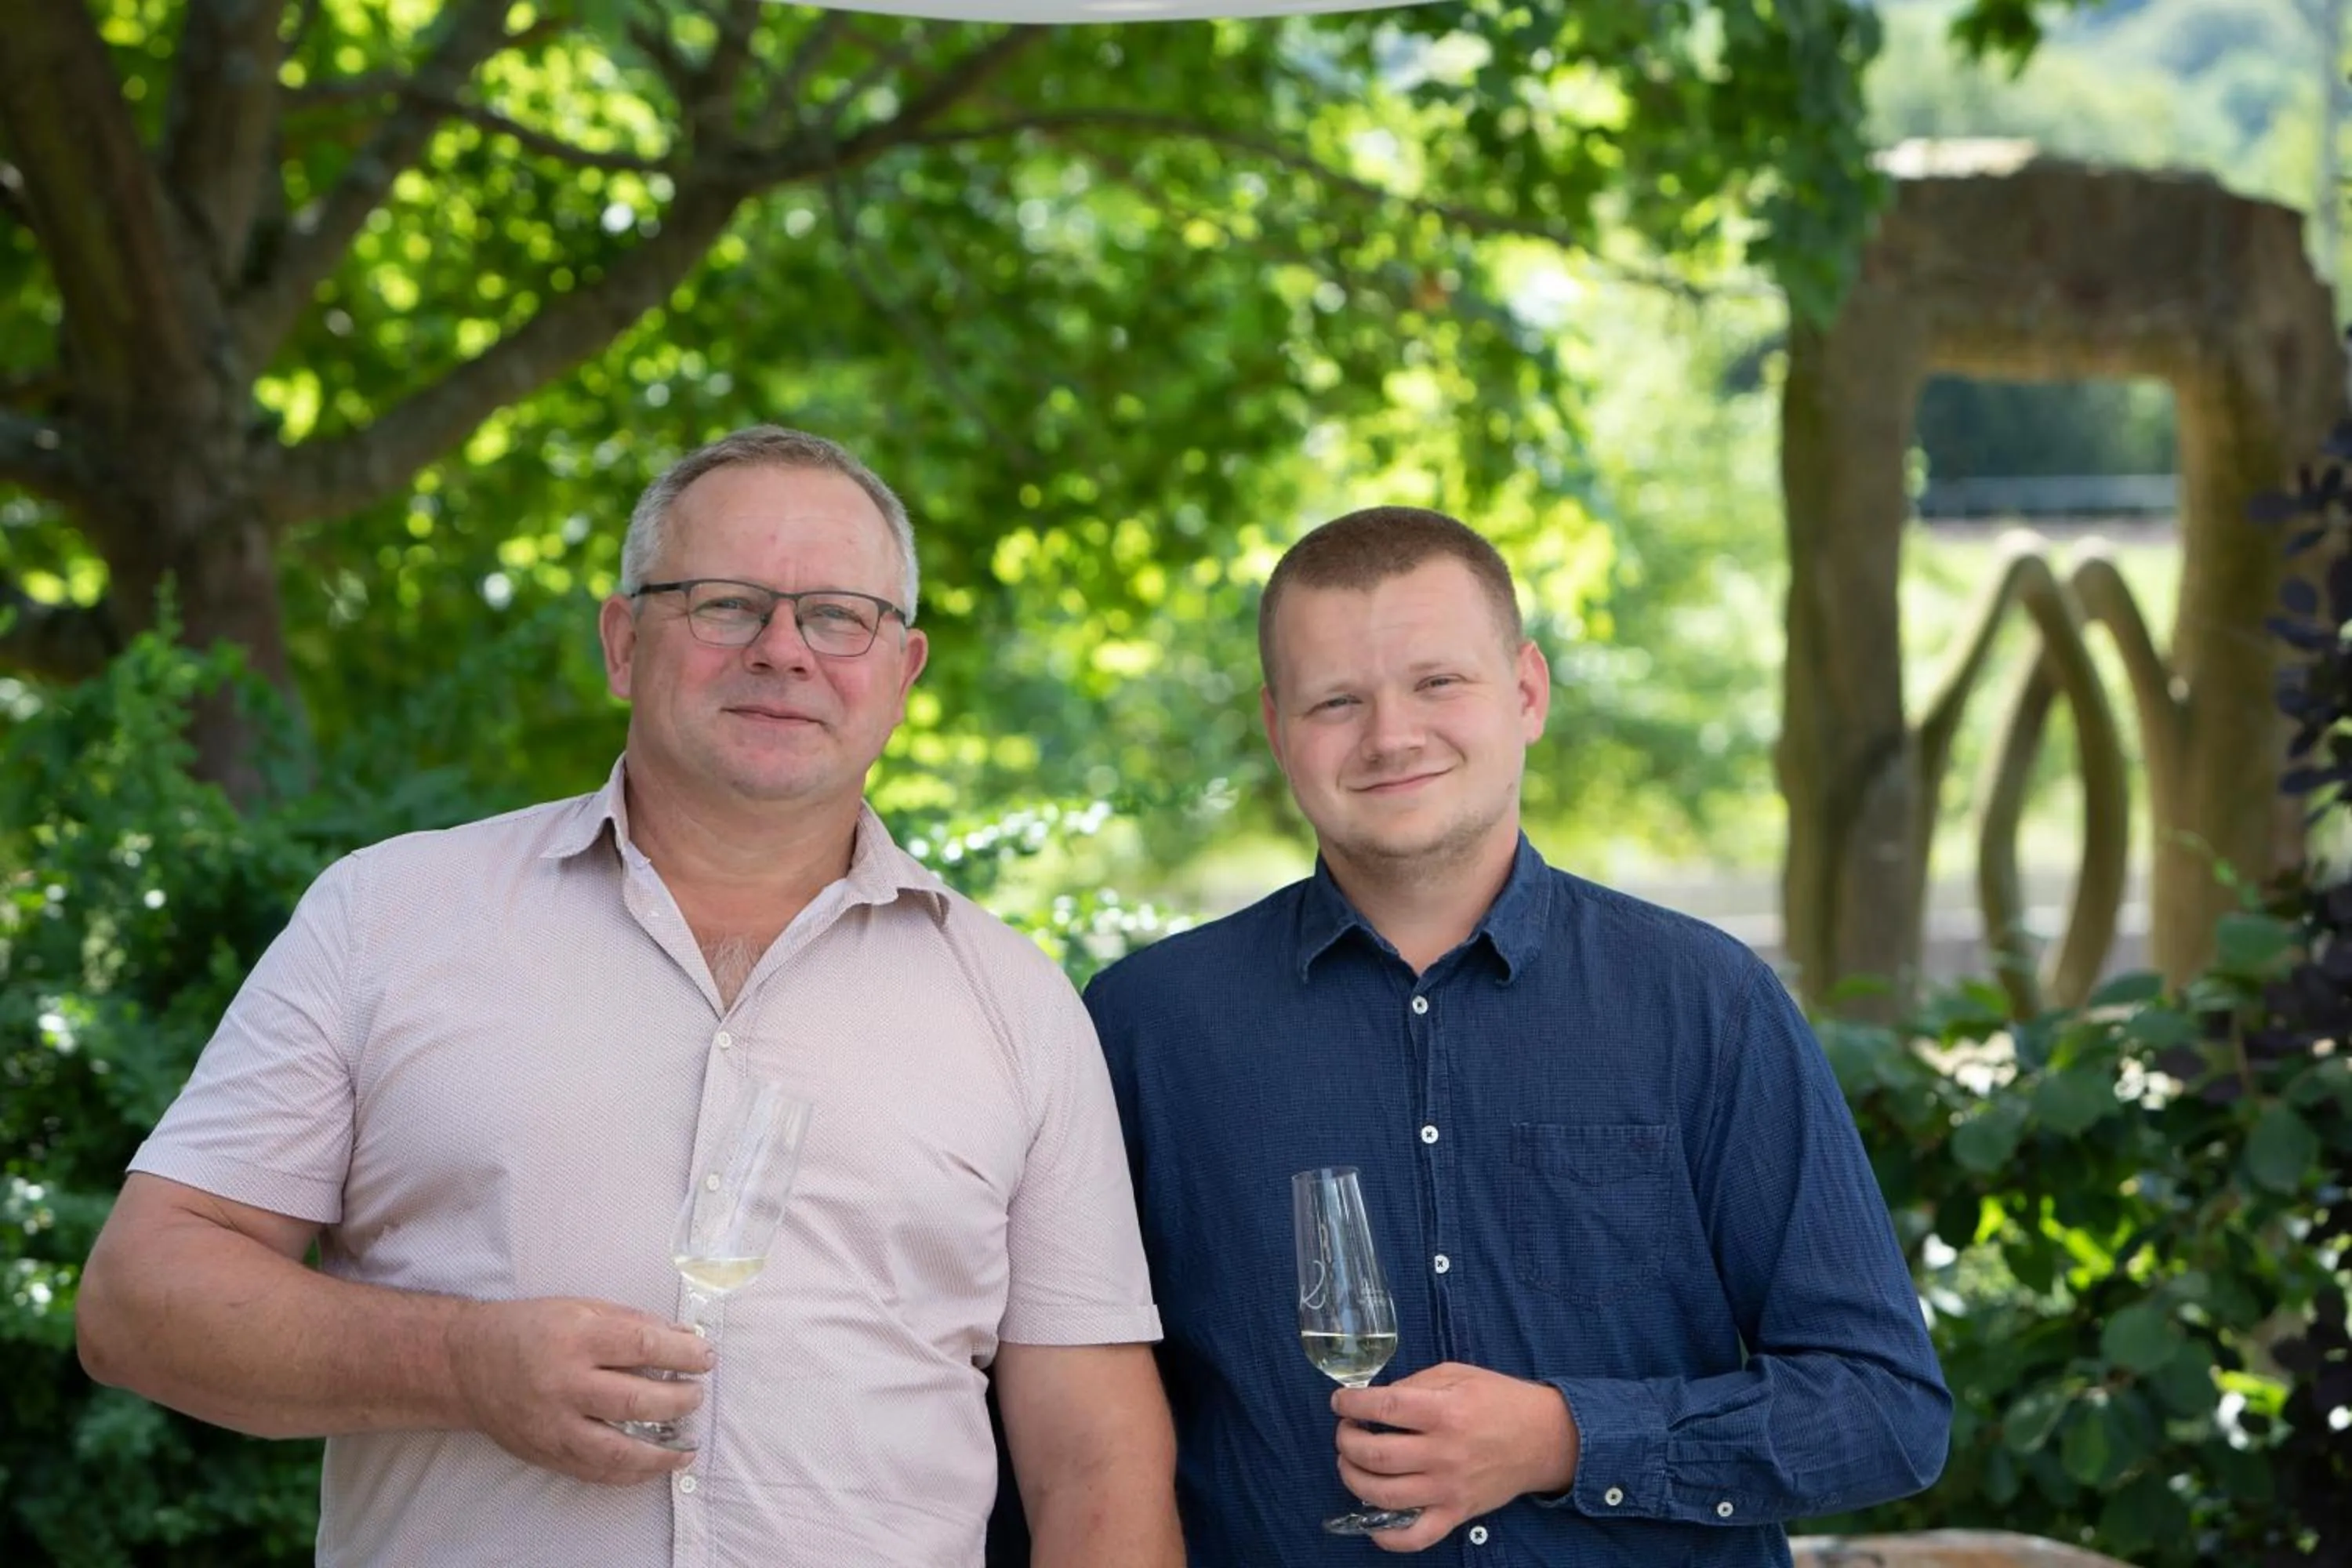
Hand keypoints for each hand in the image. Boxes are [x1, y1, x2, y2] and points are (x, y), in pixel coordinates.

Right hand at [446, 1297, 714, 1483]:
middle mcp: (564, 1383)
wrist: (466, 1363)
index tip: (706, 1357)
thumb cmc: (529, 1328)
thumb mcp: (580, 1308)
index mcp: (576, 1338)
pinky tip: (651, 1466)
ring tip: (686, 1447)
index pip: (644, 1345)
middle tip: (697, 1395)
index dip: (683, 1354)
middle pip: (636, 1401)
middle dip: (679, 1401)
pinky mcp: (545, 1452)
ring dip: (661, 1452)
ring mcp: (554, 1424)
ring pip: (618, 1449)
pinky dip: (629, 1473)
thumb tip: (683, 1339)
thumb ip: (631, 1322)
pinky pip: (595, 1471)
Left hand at [1329, 1362, 1578, 1552]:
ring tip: (1350, 1463)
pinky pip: (1416, 1536)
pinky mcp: (1457, 1514)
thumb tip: (1377, 1401)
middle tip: (1346, 1431)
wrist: (1545, 1438)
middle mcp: (1444, 1453)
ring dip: (1353, 1479)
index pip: (1383, 1407)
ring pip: (1384, 1495)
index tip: (1340, 1402)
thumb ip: (1415, 1384)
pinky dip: (1387, 1536)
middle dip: (1346, 1441)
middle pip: (1375, 1454)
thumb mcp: (1457, 1374)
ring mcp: (1449, 1488)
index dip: (1350, 1404)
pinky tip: (1372, 1520)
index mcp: (1444, 1411)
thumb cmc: (1500, 1400)